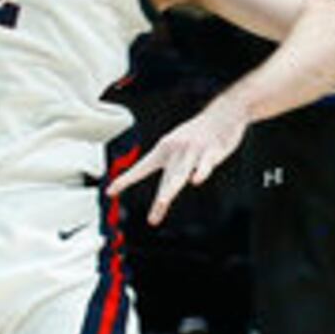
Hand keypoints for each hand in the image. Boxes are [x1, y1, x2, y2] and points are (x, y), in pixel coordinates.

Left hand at [111, 102, 247, 222]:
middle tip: (152, 218)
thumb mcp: (179, 145)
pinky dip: (201, 172)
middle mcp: (176, 150)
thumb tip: (164, 194)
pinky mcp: (212, 152)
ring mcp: (194, 151)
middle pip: (166, 179)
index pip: (142, 167)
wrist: (224, 114)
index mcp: (165, 149)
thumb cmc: (200, 134)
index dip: (126, 179)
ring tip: (162, 202)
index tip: (111, 191)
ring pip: (181, 174)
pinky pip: (205, 165)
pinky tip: (196, 180)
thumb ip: (172, 169)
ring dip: (171, 189)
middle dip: (159, 200)